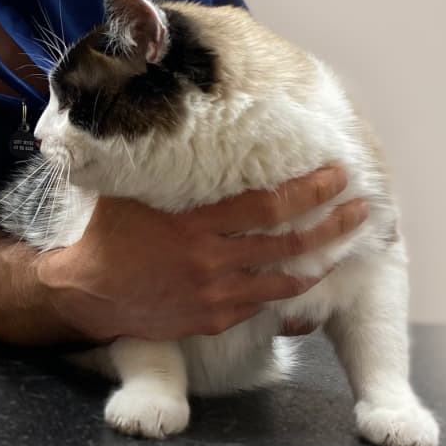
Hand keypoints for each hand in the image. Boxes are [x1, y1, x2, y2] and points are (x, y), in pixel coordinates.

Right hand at [36, 166, 366, 341]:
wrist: (87, 293)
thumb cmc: (107, 236)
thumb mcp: (128, 193)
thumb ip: (157, 169)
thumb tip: (166, 124)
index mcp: (195, 227)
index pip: (266, 207)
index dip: (306, 192)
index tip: (334, 176)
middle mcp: (211, 262)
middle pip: (287, 246)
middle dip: (330, 226)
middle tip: (358, 211)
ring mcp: (214, 296)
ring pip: (281, 283)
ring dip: (315, 265)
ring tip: (337, 251)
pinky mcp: (210, 320)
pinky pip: (256, 307)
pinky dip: (275, 292)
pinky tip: (288, 280)